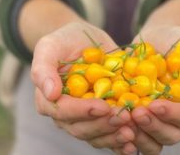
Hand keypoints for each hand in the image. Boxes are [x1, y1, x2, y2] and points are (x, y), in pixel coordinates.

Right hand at [31, 22, 134, 150]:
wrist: (81, 39)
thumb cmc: (63, 41)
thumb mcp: (49, 46)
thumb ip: (44, 69)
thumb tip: (51, 94)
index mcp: (48, 99)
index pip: (63, 111)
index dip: (83, 111)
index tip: (103, 106)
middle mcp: (65, 113)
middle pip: (81, 128)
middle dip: (103, 125)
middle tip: (124, 118)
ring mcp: (84, 116)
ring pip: (96, 135)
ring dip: (114, 135)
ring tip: (132, 130)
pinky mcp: (100, 115)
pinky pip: (109, 132)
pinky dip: (121, 138)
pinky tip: (135, 139)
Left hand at [130, 25, 179, 152]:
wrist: (157, 34)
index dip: (173, 115)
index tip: (154, 105)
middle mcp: (178, 116)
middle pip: (170, 133)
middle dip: (153, 125)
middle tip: (135, 112)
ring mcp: (157, 115)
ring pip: (152, 137)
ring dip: (138, 131)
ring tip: (123, 116)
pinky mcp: (138, 109)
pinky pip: (133, 128)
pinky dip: (124, 128)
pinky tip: (113, 117)